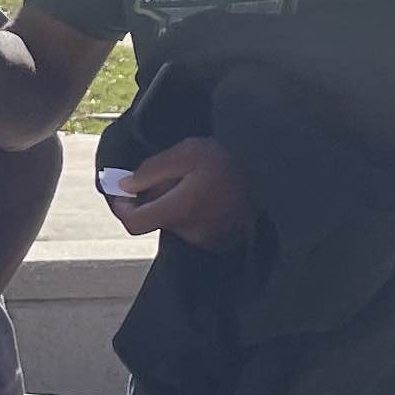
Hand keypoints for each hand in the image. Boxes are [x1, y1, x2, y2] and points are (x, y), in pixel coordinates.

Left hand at [100, 135, 251, 248]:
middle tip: (172, 173)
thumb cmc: (231, 159)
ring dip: (175, 204)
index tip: (123, 192)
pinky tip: (209, 193)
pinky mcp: (221, 241)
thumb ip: (151, 170)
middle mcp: (192, 232)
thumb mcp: (187, 152)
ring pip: (176, 222)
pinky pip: (195, 227)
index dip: (122, 207)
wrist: (273, 172)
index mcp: (180, 210)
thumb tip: (125, 186)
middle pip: (156, 219)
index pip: (134, 223)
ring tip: (197, 180)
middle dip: (155, 198)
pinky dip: (193, 211)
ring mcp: (208, 240)